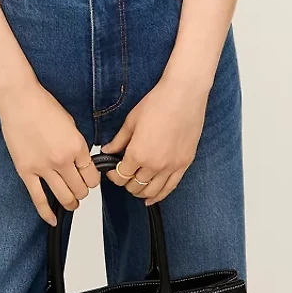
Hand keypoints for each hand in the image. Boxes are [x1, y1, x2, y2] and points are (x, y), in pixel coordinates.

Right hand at [0, 80, 101, 225]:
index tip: (90, 180)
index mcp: (77, 146)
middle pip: (81, 190)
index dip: (93, 180)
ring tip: (71, 203)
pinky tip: (52, 219)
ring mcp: (44, 168)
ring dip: (71, 203)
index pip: (92, 176)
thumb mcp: (70, 123)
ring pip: (64, 198)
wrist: (19, 100)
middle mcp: (63, 160)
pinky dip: (47, 213)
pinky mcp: (26, 172)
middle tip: (80, 190)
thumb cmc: (43, 105)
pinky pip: (39, 199)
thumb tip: (81, 160)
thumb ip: (77, 144)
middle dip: (82, 192)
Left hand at [101, 75, 208, 204]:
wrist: (184, 95)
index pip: (121, 175)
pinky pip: (170, 188)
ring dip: (141, 191)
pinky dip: (159, 196)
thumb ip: (119, 140)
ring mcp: (171, 166)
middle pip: (135, 186)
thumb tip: (107, 150)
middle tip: (123, 174)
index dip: (113, 175)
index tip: (111, 169)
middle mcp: (155, 164)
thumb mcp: (132, 120)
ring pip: (152, 191)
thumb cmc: (159, 102)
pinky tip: (152, 197)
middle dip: (126, 183)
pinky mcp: (184, 164)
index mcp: (138, 153)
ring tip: (135, 184)